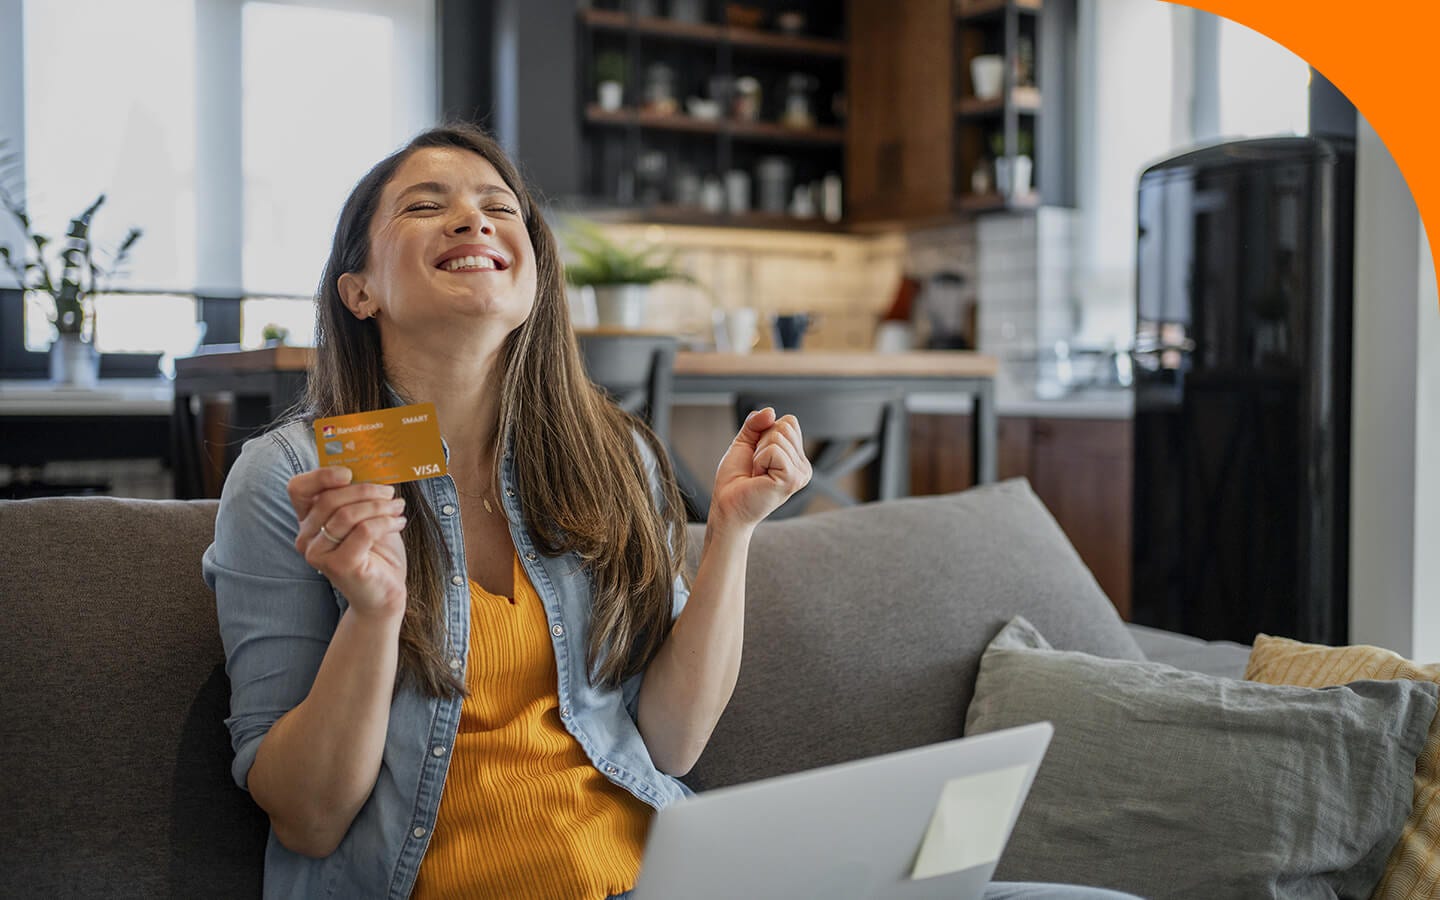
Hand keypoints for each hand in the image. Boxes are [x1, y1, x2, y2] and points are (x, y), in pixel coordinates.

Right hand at [287, 466, 408, 620]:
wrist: (384, 593)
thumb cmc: (375, 552)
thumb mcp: (366, 517)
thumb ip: (359, 496)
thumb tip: (373, 468)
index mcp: (308, 520)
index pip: (298, 489)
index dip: (320, 475)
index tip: (349, 472)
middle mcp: (306, 537)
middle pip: (329, 499)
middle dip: (365, 490)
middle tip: (390, 493)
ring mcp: (318, 554)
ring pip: (347, 515)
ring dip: (379, 506)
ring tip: (397, 508)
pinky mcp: (338, 566)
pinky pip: (363, 531)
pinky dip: (386, 522)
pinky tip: (399, 523)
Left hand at [709, 407, 812, 528]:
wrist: (727, 505)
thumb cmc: (736, 480)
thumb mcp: (745, 442)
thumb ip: (756, 423)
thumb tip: (770, 411)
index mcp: (796, 457)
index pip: (789, 422)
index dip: (765, 432)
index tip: (758, 456)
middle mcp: (802, 466)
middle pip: (785, 426)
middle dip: (761, 442)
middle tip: (756, 466)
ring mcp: (800, 473)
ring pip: (778, 436)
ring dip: (759, 453)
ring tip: (757, 473)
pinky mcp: (792, 479)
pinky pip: (774, 450)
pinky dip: (760, 460)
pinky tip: (759, 477)